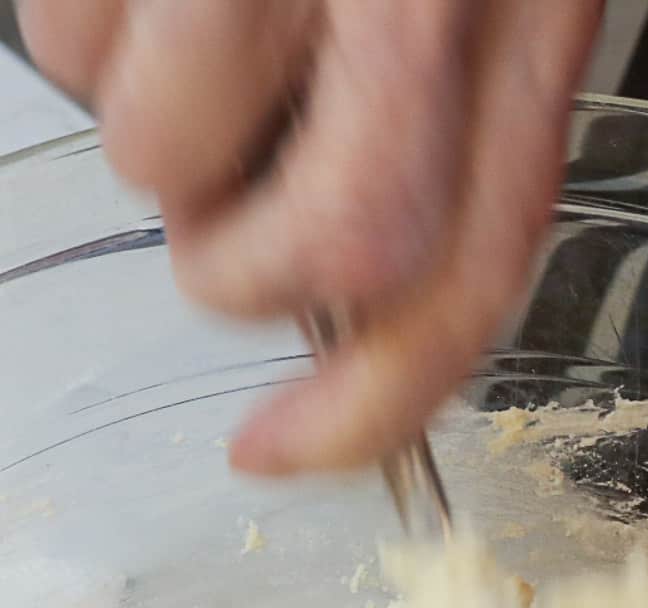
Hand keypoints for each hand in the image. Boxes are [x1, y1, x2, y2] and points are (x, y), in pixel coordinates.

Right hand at [20, 0, 601, 472]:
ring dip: (148, 117)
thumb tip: (355, 288)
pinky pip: (58, 32)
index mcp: (520, 20)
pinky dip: (80, 18)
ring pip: (150, 154)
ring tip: (185, 0)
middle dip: (235, 266)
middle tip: (228, 184)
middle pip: (311, 256)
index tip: (275, 453)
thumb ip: (463, 129)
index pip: (456, 283)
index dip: (367, 411)